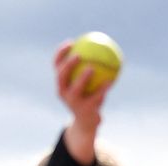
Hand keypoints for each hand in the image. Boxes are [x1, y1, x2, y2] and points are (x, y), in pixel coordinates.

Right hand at [53, 40, 109, 165]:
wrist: (86, 121)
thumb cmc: (87, 96)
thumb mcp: (85, 82)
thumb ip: (89, 66)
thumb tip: (101, 46)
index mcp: (61, 83)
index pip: (56, 65)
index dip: (60, 53)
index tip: (71, 42)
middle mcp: (63, 93)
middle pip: (61, 77)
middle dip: (68, 65)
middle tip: (78, 55)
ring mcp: (72, 102)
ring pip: (75, 89)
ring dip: (82, 78)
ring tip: (91, 68)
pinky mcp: (84, 110)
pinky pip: (95, 97)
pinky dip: (103, 88)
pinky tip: (111, 80)